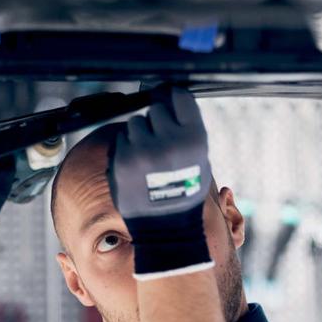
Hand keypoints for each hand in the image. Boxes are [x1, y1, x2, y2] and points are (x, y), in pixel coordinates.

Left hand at [108, 88, 213, 277]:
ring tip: (150, 158)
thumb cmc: (186, 190)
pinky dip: (127, 149)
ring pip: (136, 123)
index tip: (171, 104)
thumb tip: (167, 98)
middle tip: (163, 144)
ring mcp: (143, 150)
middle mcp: (169, 140)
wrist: (167, 224)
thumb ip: (186, 130)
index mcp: (194, 137)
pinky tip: (138, 167)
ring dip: (140, 135)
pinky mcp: (122, 160)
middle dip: (158, 123)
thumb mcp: (199, 158)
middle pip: (156, 109)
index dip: (174, 100)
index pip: (178, 96)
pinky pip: (122, 140)